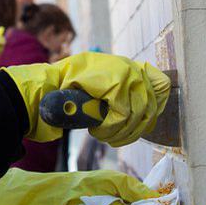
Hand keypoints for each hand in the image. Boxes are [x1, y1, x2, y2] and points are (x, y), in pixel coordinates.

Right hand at [0, 52, 170, 145]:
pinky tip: (96, 129)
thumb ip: (121, 98)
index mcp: (128, 68)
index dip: (156, 106)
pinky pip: (123, 115)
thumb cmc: (68, 93)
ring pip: (137, 114)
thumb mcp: (100, 93)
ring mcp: (125, 71)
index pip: (160, 85)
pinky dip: (110, 128)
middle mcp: (130, 66)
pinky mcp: (116, 81)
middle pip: (151, 107)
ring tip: (101, 134)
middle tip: (112, 138)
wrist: (44, 87)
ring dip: (120, 132)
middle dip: (133, 130)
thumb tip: (145, 114)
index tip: (141, 124)